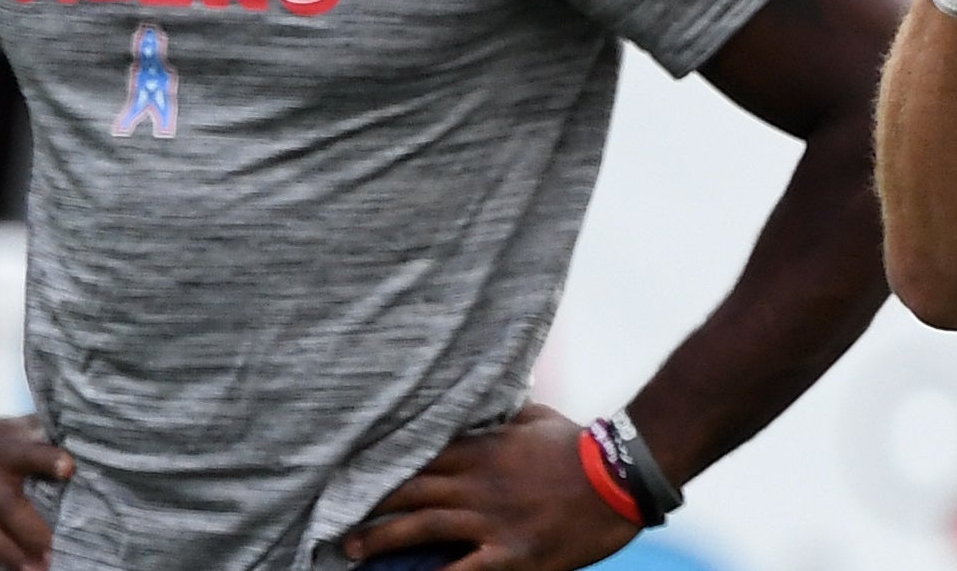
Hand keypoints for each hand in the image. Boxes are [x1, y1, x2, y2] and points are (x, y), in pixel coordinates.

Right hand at [0, 415, 74, 570]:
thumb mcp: (9, 431)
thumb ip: (44, 434)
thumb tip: (87, 433)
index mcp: (5, 452)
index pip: (29, 453)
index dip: (49, 460)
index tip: (68, 468)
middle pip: (10, 506)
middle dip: (36, 532)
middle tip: (58, 551)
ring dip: (15, 557)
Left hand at [342, 404, 638, 570]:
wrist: (619, 477)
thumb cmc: (579, 445)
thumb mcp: (536, 417)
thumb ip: (502, 412)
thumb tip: (483, 401)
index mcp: (482, 448)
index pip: (420, 455)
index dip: (383, 466)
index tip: (353, 474)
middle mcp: (477, 483)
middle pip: (411, 491)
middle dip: (371, 505)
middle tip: (337, 519)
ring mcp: (491, 520)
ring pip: (423, 527)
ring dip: (382, 538)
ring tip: (352, 549)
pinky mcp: (511, 554)